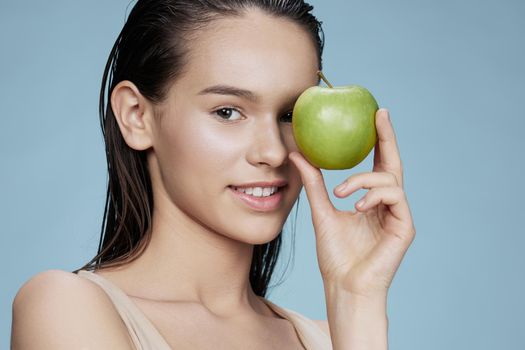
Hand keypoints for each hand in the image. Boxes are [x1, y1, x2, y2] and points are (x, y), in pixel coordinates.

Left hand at [288, 108, 415, 296]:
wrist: (343, 285)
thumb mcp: (321, 211)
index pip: (377, 163)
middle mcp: (387, 204)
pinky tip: (355, 206)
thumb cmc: (335, 254)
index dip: (378, 139)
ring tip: (340, 192)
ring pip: (390, 178)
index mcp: (371, 200)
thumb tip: (298, 154)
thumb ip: (314, 184)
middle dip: (387, 137)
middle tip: (380, 115)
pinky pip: (394, 197)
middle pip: (392, 163)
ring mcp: (398, 214)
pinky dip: (373, 195)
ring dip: (363, 179)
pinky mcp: (405, 226)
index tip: (373, 114)